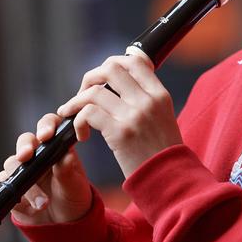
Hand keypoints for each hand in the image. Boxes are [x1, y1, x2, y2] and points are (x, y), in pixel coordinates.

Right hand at [0, 112, 93, 225]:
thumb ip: (68, 171)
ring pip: (12, 164)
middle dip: (24, 146)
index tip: (47, 135)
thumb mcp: (75, 185)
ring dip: (26, 183)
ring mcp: (22, 170)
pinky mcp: (11, 187)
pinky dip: (11, 195)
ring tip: (43, 202)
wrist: (64, 222)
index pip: (49, 126)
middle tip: (27, 155)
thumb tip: (67, 155)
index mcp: (56, 147)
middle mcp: (37, 155)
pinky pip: (2, 185)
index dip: (46, 125)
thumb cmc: (73, 196)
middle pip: (25, 141)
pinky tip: (25, 206)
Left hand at [58, 53, 181, 177]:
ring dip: (76, 102)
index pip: (135, 61)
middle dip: (90, 78)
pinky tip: (82, 135)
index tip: (102, 80)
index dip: (113, 63)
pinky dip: (78, 122)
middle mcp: (148, 101)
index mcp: (160, 94)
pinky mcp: (120, 133)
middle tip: (83, 95)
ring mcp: (134, 116)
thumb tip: (120, 85)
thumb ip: (146, 99)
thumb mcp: (163, 117)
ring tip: (72, 115)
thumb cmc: (162, 152)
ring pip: (94, 92)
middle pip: (111, 68)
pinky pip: (89, 114)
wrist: (170, 179)